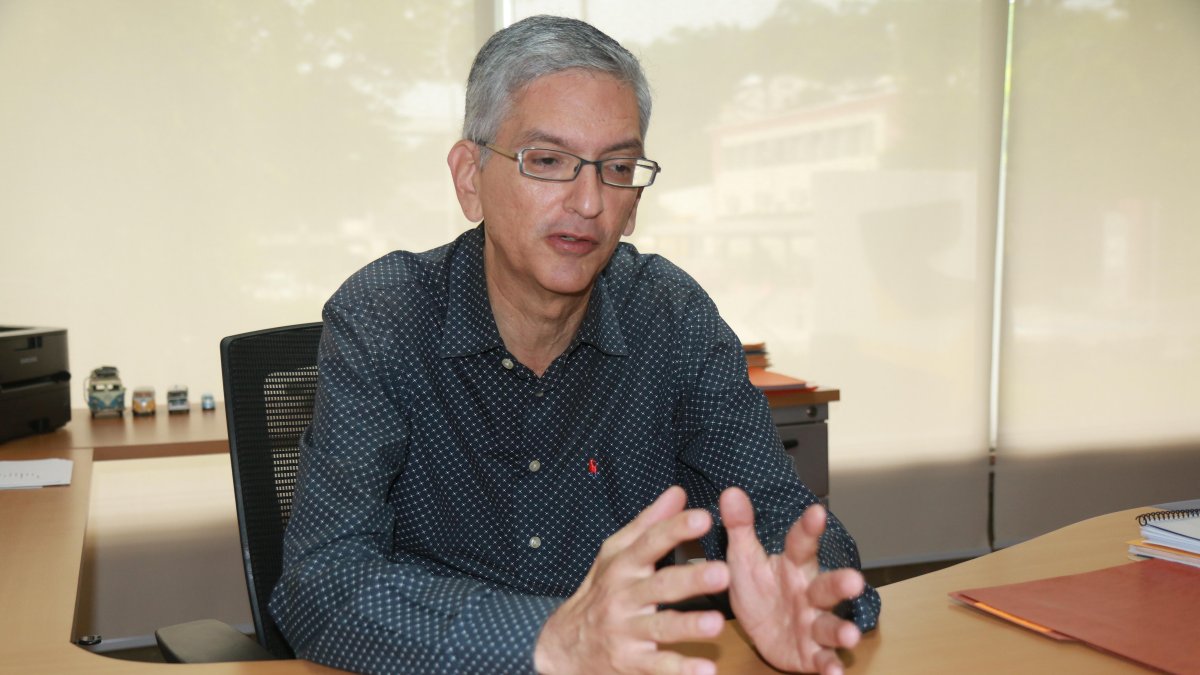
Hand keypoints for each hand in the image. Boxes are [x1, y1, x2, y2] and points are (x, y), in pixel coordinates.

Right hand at [534, 486, 728, 674]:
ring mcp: (626, 632)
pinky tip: (706, 671)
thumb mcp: (616, 555)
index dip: (675, 530)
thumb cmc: (600, 593)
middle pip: (659, 586)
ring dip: (688, 626)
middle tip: (722, 572)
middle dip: (690, 579)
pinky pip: (658, 667)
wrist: (563, 646)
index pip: (649, 544)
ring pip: (659, 627)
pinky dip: (681, 671)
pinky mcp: (630, 663)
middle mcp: (623, 598)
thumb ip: (649, 524)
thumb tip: (678, 493)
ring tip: (717, 623)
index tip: (703, 517)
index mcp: (623, 567)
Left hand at [721, 487, 863, 674]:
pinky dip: (829, 666)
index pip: (802, 543)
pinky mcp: (810, 653)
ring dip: (841, 630)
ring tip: (849, 635)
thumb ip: (740, 527)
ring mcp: (813, 624)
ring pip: (830, 625)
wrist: (757, 629)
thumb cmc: (758, 588)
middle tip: (853, 580)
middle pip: (828, 587)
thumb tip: (730, 491)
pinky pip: (822, 659)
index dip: (809, 528)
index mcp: (793, 566)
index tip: (817, 511)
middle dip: (841, 585)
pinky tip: (834, 672)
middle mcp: (809, 594)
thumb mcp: (743, 558)